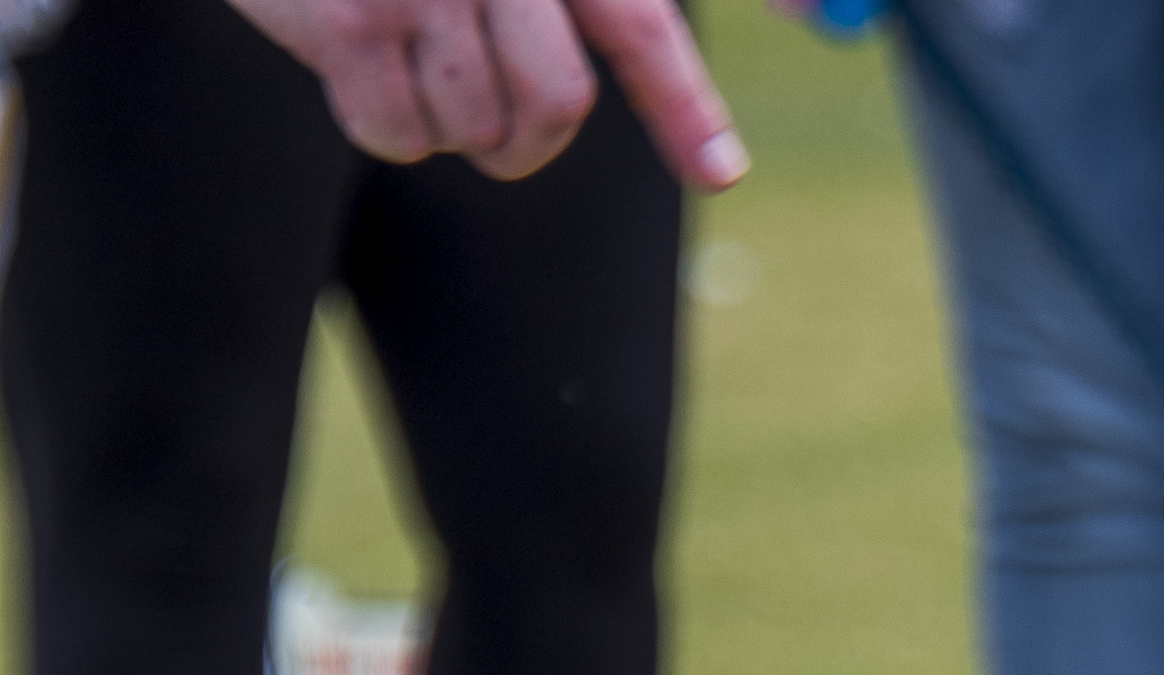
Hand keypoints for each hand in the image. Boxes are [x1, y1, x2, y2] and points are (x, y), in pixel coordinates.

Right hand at [225, 0, 748, 184]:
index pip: (640, 28)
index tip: (720, 170)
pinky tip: (371, 69)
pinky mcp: (346, 24)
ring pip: (476, 130)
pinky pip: (397, 135)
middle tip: (507, 130)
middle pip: (554, 106)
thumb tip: (818, 10)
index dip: (683, 105)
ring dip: (457, 129)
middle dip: (532, 141)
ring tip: (427, 69)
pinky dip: (391, 127)